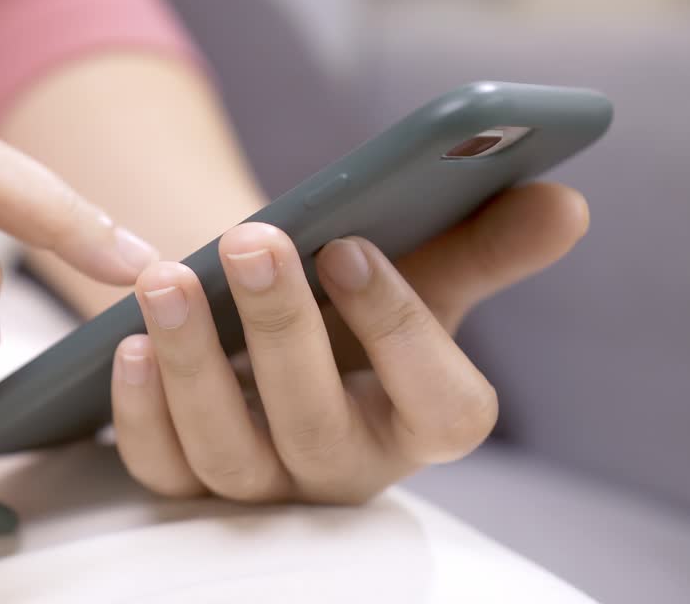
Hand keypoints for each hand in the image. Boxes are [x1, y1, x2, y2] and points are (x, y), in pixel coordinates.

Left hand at [111, 182, 588, 503]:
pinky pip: (164, 469)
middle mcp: (346, 466)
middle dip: (282, 331)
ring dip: (194, 364)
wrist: (276, 335)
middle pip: (318, 427)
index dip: (399, 331)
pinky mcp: (192, 485)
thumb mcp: (423, 274)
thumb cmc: (359, 307)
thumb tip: (563, 203)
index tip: (352, 246)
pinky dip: (141, 412)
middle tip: (251, 238)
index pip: (441, 408)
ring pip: (228, 453)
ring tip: (165, 279)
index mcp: (422, 420)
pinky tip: (126, 343)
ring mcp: (265, 484)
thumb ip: (486, 244)